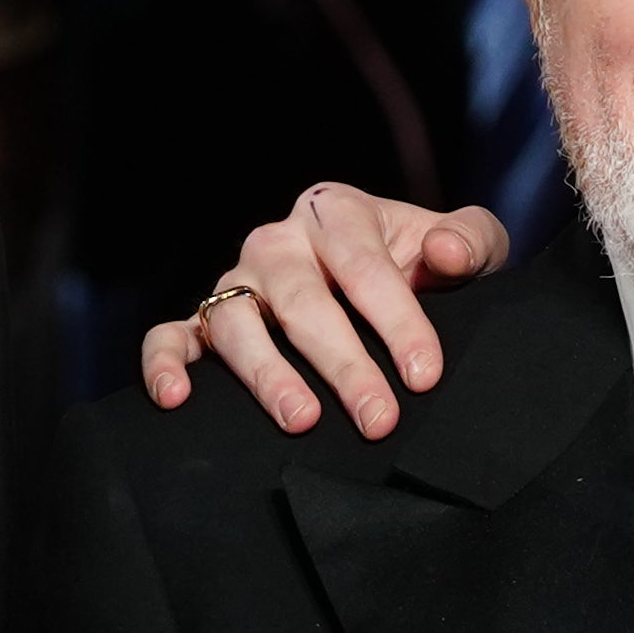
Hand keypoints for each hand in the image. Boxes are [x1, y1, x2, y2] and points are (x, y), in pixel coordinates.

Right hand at [136, 187, 509, 437]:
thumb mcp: (463, 246)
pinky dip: (164, 364)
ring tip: (301, 419)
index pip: (364, 266)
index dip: (397, 320)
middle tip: (377, 418)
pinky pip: (171, 336)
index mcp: (337, 213)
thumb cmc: (424, 267)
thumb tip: (447, 252)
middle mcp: (278, 243)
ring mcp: (237, 283)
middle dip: (342, 363)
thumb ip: (469, 240)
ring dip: (266, 374)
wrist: (381, 289)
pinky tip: (177, 398)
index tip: (424, 374)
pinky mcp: (205, 322)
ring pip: (237, 324)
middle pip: (302, 301)